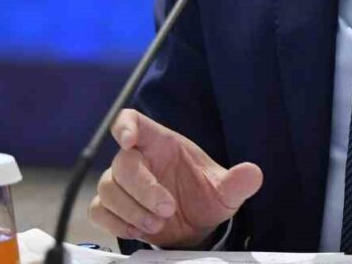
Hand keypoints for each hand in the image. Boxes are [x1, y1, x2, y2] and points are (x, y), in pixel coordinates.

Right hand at [88, 109, 262, 247]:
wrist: (195, 227)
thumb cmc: (204, 197)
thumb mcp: (225, 191)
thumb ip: (237, 182)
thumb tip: (253, 174)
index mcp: (161, 143)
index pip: (132, 120)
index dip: (125, 125)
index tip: (128, 140)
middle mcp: (139, 159)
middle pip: (122, 163)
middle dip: (143, 189)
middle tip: (167, 209)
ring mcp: (123, 184)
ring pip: (108, 188)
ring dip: (130, 209)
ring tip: (157, 224)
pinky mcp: (114, 208)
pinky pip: (98, 210)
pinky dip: (115, 222)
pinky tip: (137, 230)